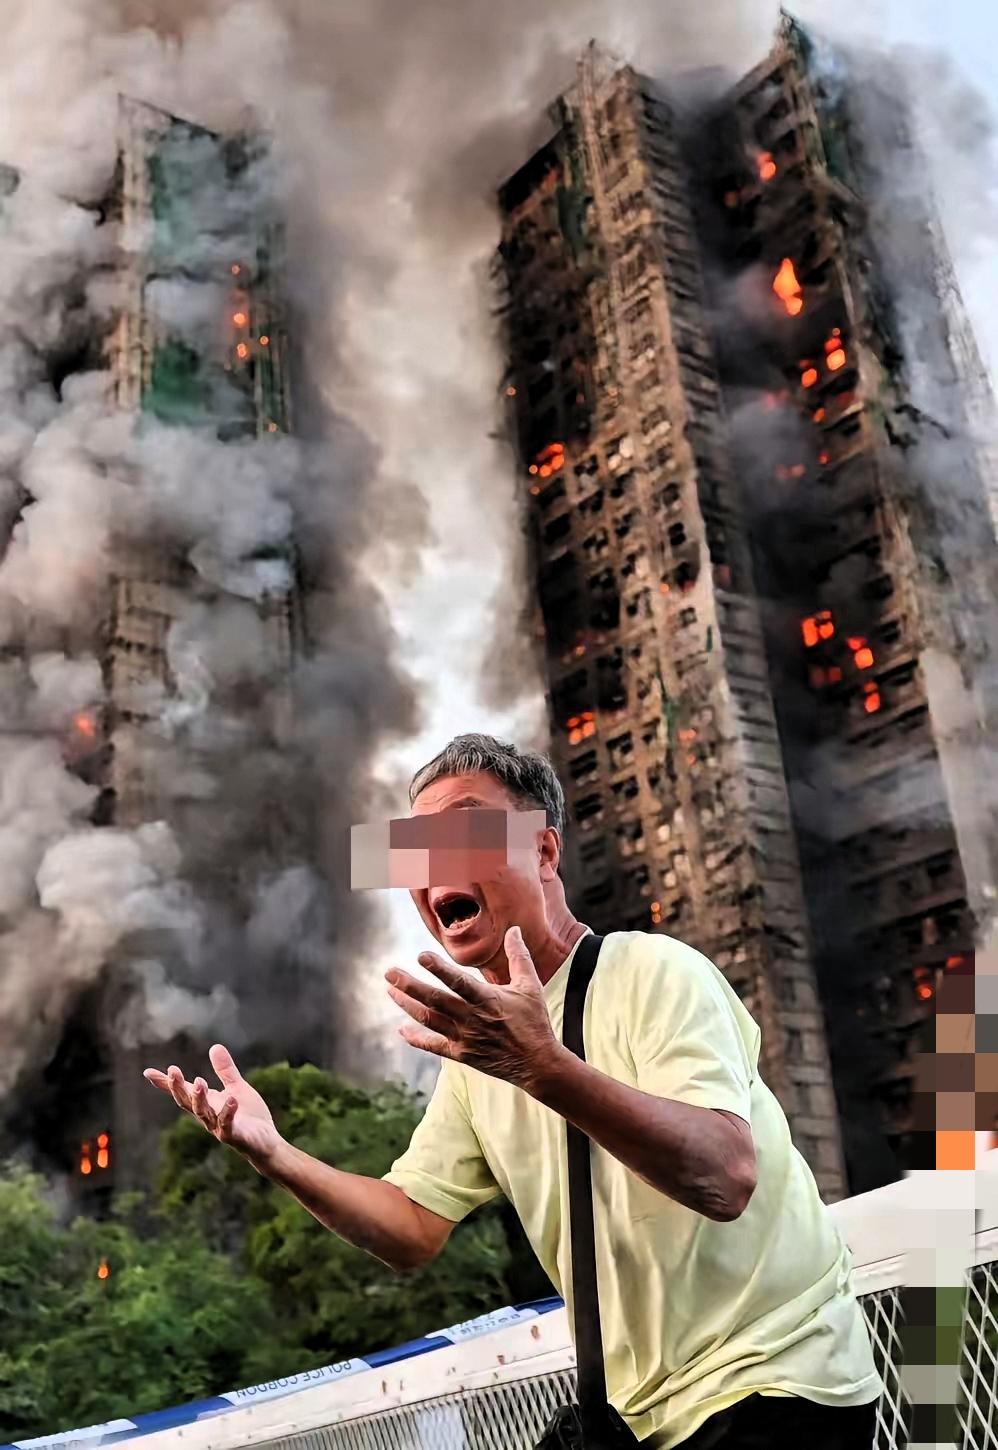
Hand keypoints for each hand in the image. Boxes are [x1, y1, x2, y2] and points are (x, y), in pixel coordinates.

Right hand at [143, 1043, 281, 1171]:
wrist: (267, 1143)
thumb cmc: (250, 1117)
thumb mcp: (237, 1088)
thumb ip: (225, 1071)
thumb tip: (214, 1046)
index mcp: (207, 1104)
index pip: (182, 1092)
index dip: (165, 1083)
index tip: (147, 1072)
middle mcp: (208, 1116)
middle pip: (187, 1102)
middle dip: (178, 1088)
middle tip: (172, 1071)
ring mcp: (219, 1127)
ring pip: (203, 1114)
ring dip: (199, 1098)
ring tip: (200, 1081)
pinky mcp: (235, 1136)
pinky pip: (227, 1126)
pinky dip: (227, 1113)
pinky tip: (231, 1100)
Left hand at [385, 925, 562, 1092]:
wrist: (537, 1063)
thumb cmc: (534, 1021)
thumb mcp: (530, 986)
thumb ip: (519, 956)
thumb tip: (513, 929)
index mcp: (488, 999)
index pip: (459, 982)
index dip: (439, 969)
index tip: (421, 956)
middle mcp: (471, 1019)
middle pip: (435, 1000)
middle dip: (409, 986)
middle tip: (389, 972)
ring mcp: (464, 1038)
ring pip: (429, 1020)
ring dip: (407, 1005)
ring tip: (390, 991)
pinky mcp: (461, 1054)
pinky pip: (433, 1046)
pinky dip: (416, 1039)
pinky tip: (401, 1030)